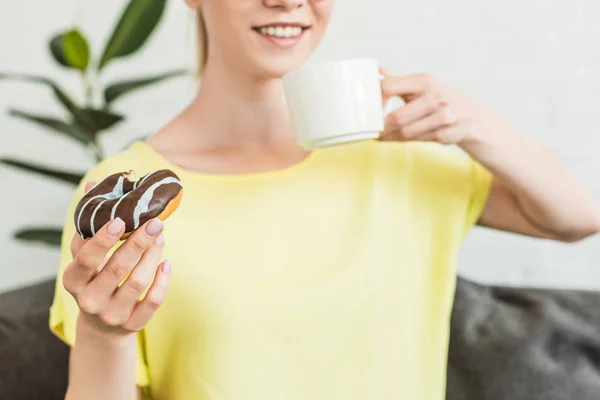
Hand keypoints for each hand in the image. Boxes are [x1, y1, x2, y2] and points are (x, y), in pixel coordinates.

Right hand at [63, 181, 170, 336]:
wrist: (101, 326)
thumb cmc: (95, 278)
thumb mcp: (85, 256)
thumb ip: (89, 223)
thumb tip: (95, 183)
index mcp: (74, 280)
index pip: (87, 259)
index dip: (103, 240)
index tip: (121, 220)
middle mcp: (90, 301)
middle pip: (118, 268)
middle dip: (138, 242)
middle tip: (155, 222)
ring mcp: (112, 315)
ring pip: (138, 281)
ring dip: (153, 255)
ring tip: (160, 236)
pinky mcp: (132, 325)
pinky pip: (153, 301)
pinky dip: (163, 280)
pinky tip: (167, 262)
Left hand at [378, 68, 497, 144]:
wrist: (473, 118)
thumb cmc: (441, 98)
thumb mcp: (423, 85)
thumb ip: (398, 81)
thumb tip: (376, 70)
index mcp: (425, 81)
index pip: (390, 87)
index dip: (375, 97)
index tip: (366, 105)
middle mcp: (435, 97)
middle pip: (397, 117)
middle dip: (381, 126)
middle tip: (369, 130)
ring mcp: (442, 116)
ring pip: (406, 132)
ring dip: (389, 137)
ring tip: (378, 136)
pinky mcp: (445, 134)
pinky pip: (416, 141)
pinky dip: (402, 141)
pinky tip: (393, 139)